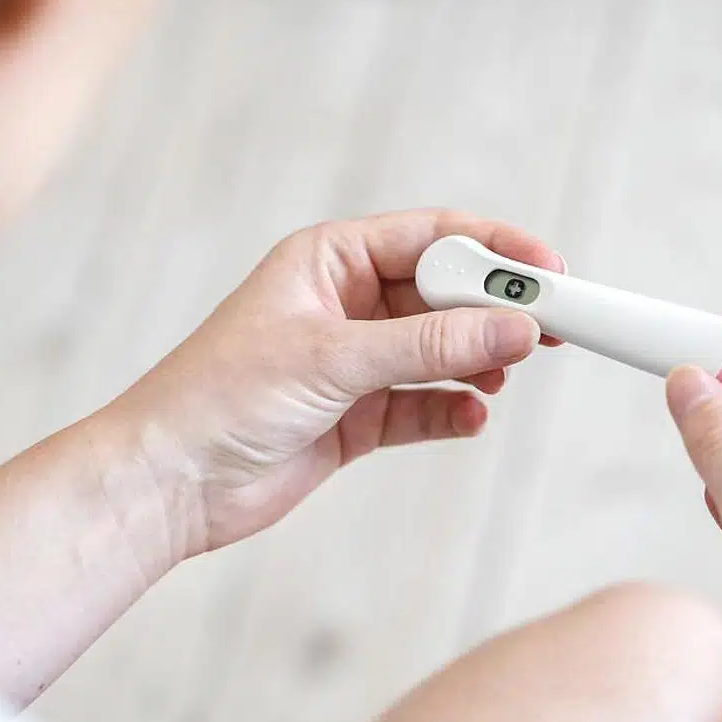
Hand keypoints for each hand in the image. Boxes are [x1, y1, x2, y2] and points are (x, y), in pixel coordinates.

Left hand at [105, 209, 564, 558]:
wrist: (169, 483)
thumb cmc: (220, 397)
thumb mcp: (331, 358)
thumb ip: (427, 344)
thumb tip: (512, 328)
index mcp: (328, 260)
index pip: (432, 238)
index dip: (494, 250)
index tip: (548, 272)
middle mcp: (345, 305)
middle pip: (445, 294)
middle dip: (495, 311)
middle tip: (551, 327)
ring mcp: (353, 363)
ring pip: (439, 351)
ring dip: (477, 361)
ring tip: (506, 374)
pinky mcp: (355, 417)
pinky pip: (422, 405)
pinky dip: (451, 410)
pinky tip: (471, 415)